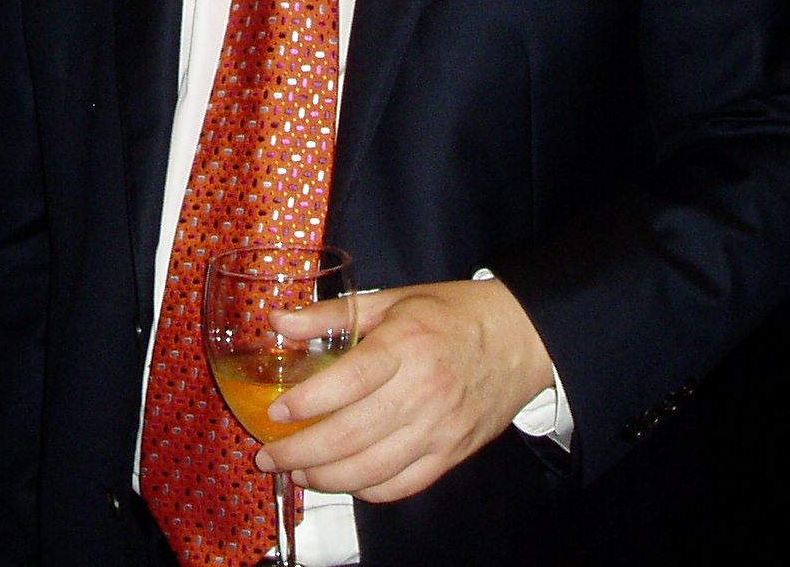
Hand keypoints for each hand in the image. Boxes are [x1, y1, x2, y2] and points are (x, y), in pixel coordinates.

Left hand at [255, 276, 553, 502]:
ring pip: (374, 469)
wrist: (521, 338)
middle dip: (301, 453)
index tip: (275, 413)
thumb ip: (331, 314)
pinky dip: (369, 490)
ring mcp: (440, 429)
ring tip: (297, 474)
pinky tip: (345, 482)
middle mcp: (422, 391)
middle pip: (353, 435)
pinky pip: (404, 484)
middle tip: (268, 456)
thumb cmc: (451, 313)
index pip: (349, 382)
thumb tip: (277, 321)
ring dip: (328, 479)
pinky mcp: (453, 454)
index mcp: (405, 346)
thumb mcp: (390, 300)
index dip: (307, 402)